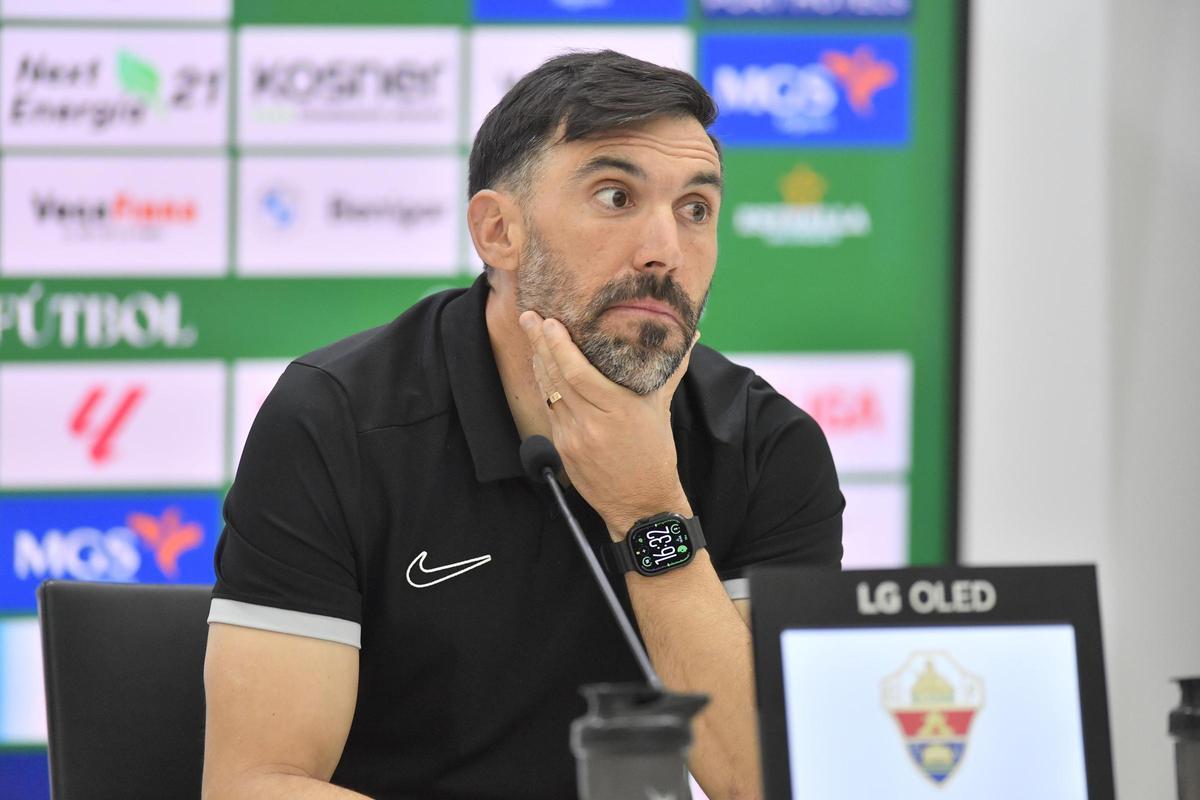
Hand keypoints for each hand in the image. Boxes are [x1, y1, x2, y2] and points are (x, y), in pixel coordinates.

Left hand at [519, 310, 696, 538]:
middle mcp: (594, 423)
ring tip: (532, 336)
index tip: (548, 322)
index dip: (559, 346)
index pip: (578, 372)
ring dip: (539, 363)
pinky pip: (550, 411)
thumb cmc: (655, 453)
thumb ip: (669, 368)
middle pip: (557, 377)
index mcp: (620, 409)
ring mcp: (575, 438)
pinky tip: (542, 370)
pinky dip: (545, 387)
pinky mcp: (564, 450)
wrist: (641, 503)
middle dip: (539, 345)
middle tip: (529, 317)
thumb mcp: (661, 408)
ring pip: (549, 392)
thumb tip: (690, 335)